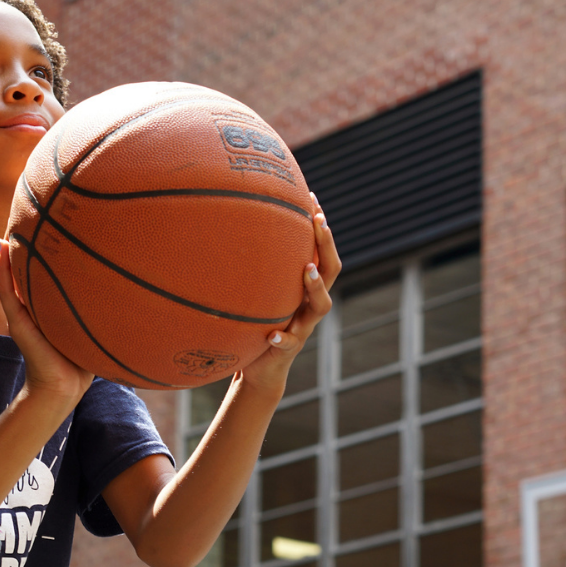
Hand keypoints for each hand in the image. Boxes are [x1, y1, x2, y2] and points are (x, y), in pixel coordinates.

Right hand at [0, 239, 93, 404]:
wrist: (65, 386)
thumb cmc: (82, 359)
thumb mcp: (91, 324)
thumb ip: (98, 307)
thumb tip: (127, 288)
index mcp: (49, 309)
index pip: (43, 277)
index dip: (43, 256)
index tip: (50, 232)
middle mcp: (34, 308)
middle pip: (25, 274)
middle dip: (24, 250)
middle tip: (25, 224)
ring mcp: (22, 315)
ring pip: (10, 279)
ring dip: (7, 257)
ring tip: (8, 234)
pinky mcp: (17, 322)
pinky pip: (6, 292)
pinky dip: (2, 271)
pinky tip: (3, 250)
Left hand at [239, 191, 341, 393]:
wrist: (261, 367)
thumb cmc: (260, 321)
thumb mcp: (262, 291)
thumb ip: (260, 267)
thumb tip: (233, 224)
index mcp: (306, 287)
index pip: (322, 252)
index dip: (321, 228)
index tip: (312, 199)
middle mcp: (310, 304)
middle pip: (331, 272)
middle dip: (326, 246)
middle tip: (319, 222)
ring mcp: (303, 326)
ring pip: (321, 306)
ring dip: (316, 287)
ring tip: (308, 269)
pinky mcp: (288, 349)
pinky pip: (289, 343)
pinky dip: (283, 338)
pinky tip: (272, 334)